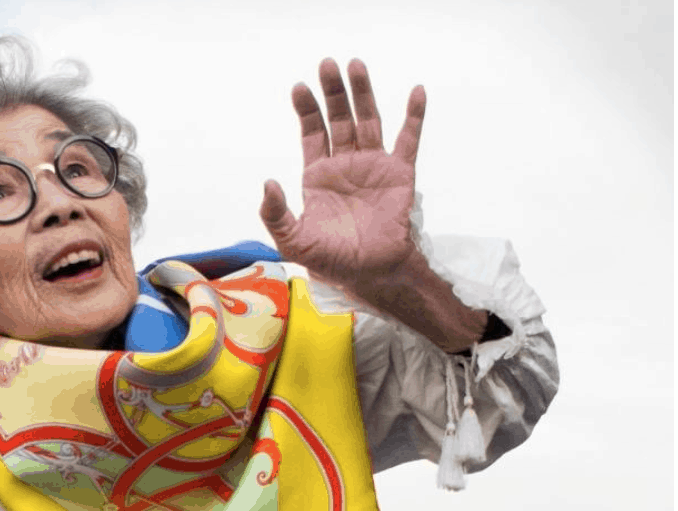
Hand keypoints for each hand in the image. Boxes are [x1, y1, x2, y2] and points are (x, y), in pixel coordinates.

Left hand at [259, 58, 424, 290]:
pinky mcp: (399, 174)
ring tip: (356, 65)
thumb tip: (267, 182)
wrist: (370, 273)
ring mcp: (373, 166)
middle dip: (333, 92)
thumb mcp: (292, 241)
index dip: (306, 110)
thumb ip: (275, 214)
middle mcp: (346, 164)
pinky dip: (414, 116)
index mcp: (319, 175)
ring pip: (369, 121)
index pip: (312, 133)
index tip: (299, 88)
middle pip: (339, 119)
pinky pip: (409, 140)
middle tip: (327, 64)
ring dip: (363, 93)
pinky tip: (415, 92)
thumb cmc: (331, 261)